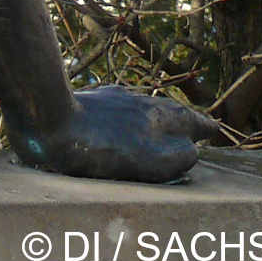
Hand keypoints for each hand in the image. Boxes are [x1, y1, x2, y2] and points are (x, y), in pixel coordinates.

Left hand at [16, 85, 221, 182]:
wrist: (48, 118)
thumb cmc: (102, 147)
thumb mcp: (155, 161)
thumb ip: (181, 157)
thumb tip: (190, 151)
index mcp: (161, 115)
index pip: (192, 121)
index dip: (204, 128)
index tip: (213, 130)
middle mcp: (139, 101)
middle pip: (166, 111)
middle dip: (179, 122)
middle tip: (192, 129)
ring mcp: (110, 99)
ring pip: (139, 108)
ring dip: (151, 118)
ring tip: (156, 128)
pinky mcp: (85, 102)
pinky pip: (113, 111)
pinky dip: (124, 118)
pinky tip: (115, 123)